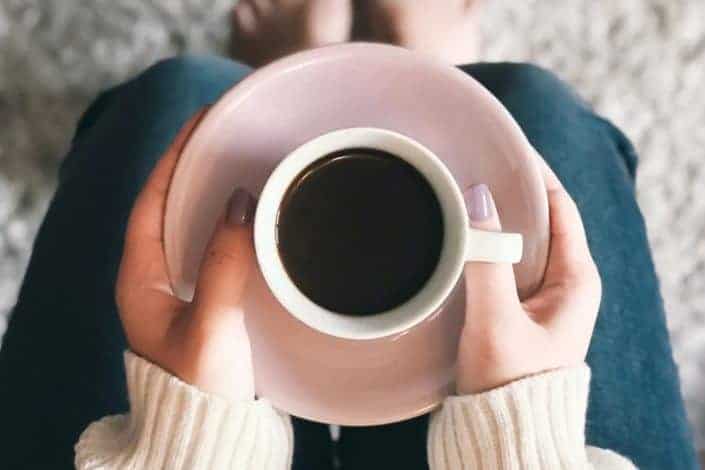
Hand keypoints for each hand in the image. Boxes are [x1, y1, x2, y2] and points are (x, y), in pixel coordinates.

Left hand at [116, 110, 257, 401]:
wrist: (209, 439)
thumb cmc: (201, 389)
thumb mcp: (212, 326)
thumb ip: (225, 264)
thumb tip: (242, 203)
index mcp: (140, 282)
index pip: (150, 201)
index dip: (173, 158)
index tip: (201, 122)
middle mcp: (154, 282)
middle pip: (169, 208)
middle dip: (194, 168)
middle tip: (227, 135)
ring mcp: (180, 294)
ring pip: (192, 228)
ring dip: (214, 195)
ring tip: (244, 163)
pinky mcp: (206, 305)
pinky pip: (213, 250)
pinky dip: (231, 227)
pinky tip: (255, 220)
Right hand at [456, 158, 600, 393]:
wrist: (503, 432)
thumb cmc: (509, 383)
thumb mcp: (496, 321)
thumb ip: (487, 262)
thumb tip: (478, 201)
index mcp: (576, 280)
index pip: (560, 207)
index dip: (536, 173)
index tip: (506, 146)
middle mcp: (563, 283)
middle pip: (539, 220)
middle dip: (510, 191)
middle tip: (473, 165)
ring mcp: (539, 297)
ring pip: (518, 241)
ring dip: (494, 218)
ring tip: (462, 192)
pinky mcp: (515, 310)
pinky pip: (502, 263)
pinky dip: (484, 245)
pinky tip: (460, 238)